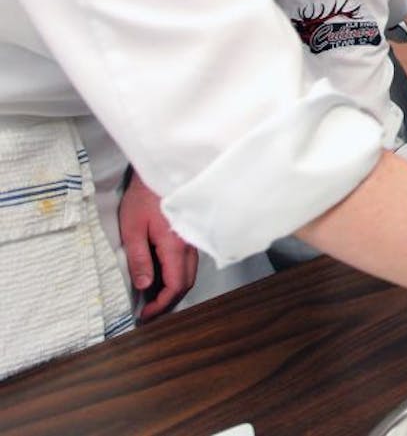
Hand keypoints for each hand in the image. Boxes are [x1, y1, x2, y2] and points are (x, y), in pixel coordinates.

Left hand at [118, 171, 197, 321]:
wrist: (162, 172)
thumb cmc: (144, 197)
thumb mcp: (133, 229)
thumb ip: (139, 259)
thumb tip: (144, 286)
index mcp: (175, 247)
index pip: (174, 286)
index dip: (161, 304)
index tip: (145, 314)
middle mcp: (189, 246)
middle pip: (185, 283)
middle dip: (168, 301)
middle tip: (149, 310)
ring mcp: (193, 240)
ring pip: (189, 273)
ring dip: (174, 289)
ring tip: (153, 296)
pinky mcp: (190, 234)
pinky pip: (189, 262)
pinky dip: (177, 275)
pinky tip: (162, 275)